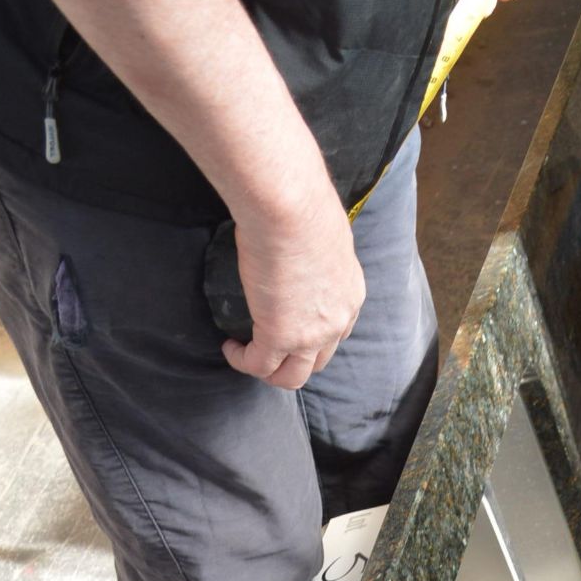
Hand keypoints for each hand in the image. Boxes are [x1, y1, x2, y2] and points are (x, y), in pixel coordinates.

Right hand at [222, 177, 365, 390]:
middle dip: (294, 361)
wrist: (289, 206)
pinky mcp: (280, 336)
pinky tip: (230, 347)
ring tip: (248, 356)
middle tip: (268, 348)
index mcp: (350, 294)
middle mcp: (337, 321)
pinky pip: (259, 364)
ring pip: (293, 376)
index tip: (292, 328)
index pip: (338, 331)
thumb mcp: (323, 233)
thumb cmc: (303, 204)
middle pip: (318, 361)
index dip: (315, 338)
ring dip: (271, 373)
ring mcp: (311, 334)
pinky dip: (243, 361)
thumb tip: (294, 241)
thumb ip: (315, 249)